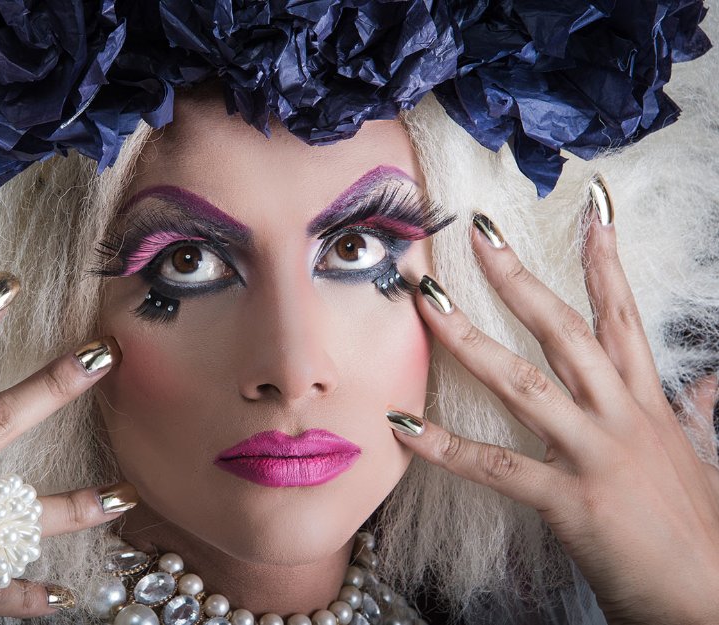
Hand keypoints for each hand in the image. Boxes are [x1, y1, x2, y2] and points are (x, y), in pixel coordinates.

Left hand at [389, 195, 718, 624]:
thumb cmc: (702, 529)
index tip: (590, 209)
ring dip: (468, 337)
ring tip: (425, 300)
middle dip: (519, 277)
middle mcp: (621, 417)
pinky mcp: (570, 501)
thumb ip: (696, 413)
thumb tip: (710, 381)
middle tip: (479, 231)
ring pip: (522, 381)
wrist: (716, 600)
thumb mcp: (700, 457)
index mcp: (648, 404)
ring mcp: (594, 455)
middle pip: (565, 330)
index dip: (607, 260)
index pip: (623, 317)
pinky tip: (401, 424)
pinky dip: (444, 447)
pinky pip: (496, 467)